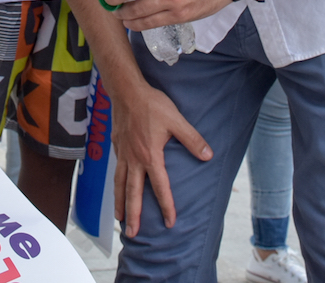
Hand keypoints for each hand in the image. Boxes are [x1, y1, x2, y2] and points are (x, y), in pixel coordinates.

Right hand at [112, 82, 211, 236]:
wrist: (125, 90)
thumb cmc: (152, 104)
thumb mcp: (176, 120)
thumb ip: (192, 139)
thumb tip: (208, 155)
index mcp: (150, 156)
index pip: (159, 187)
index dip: (166, 206)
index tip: (169, 223)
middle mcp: (134, 159)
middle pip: (132, 193)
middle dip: (133, 215)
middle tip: (131, 234)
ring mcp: (123, 153)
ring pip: (119, 184)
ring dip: (120, 203)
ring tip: (120, 219)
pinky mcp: (117, 146)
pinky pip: (117, 170)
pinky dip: (117, 183)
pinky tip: (118, 188)